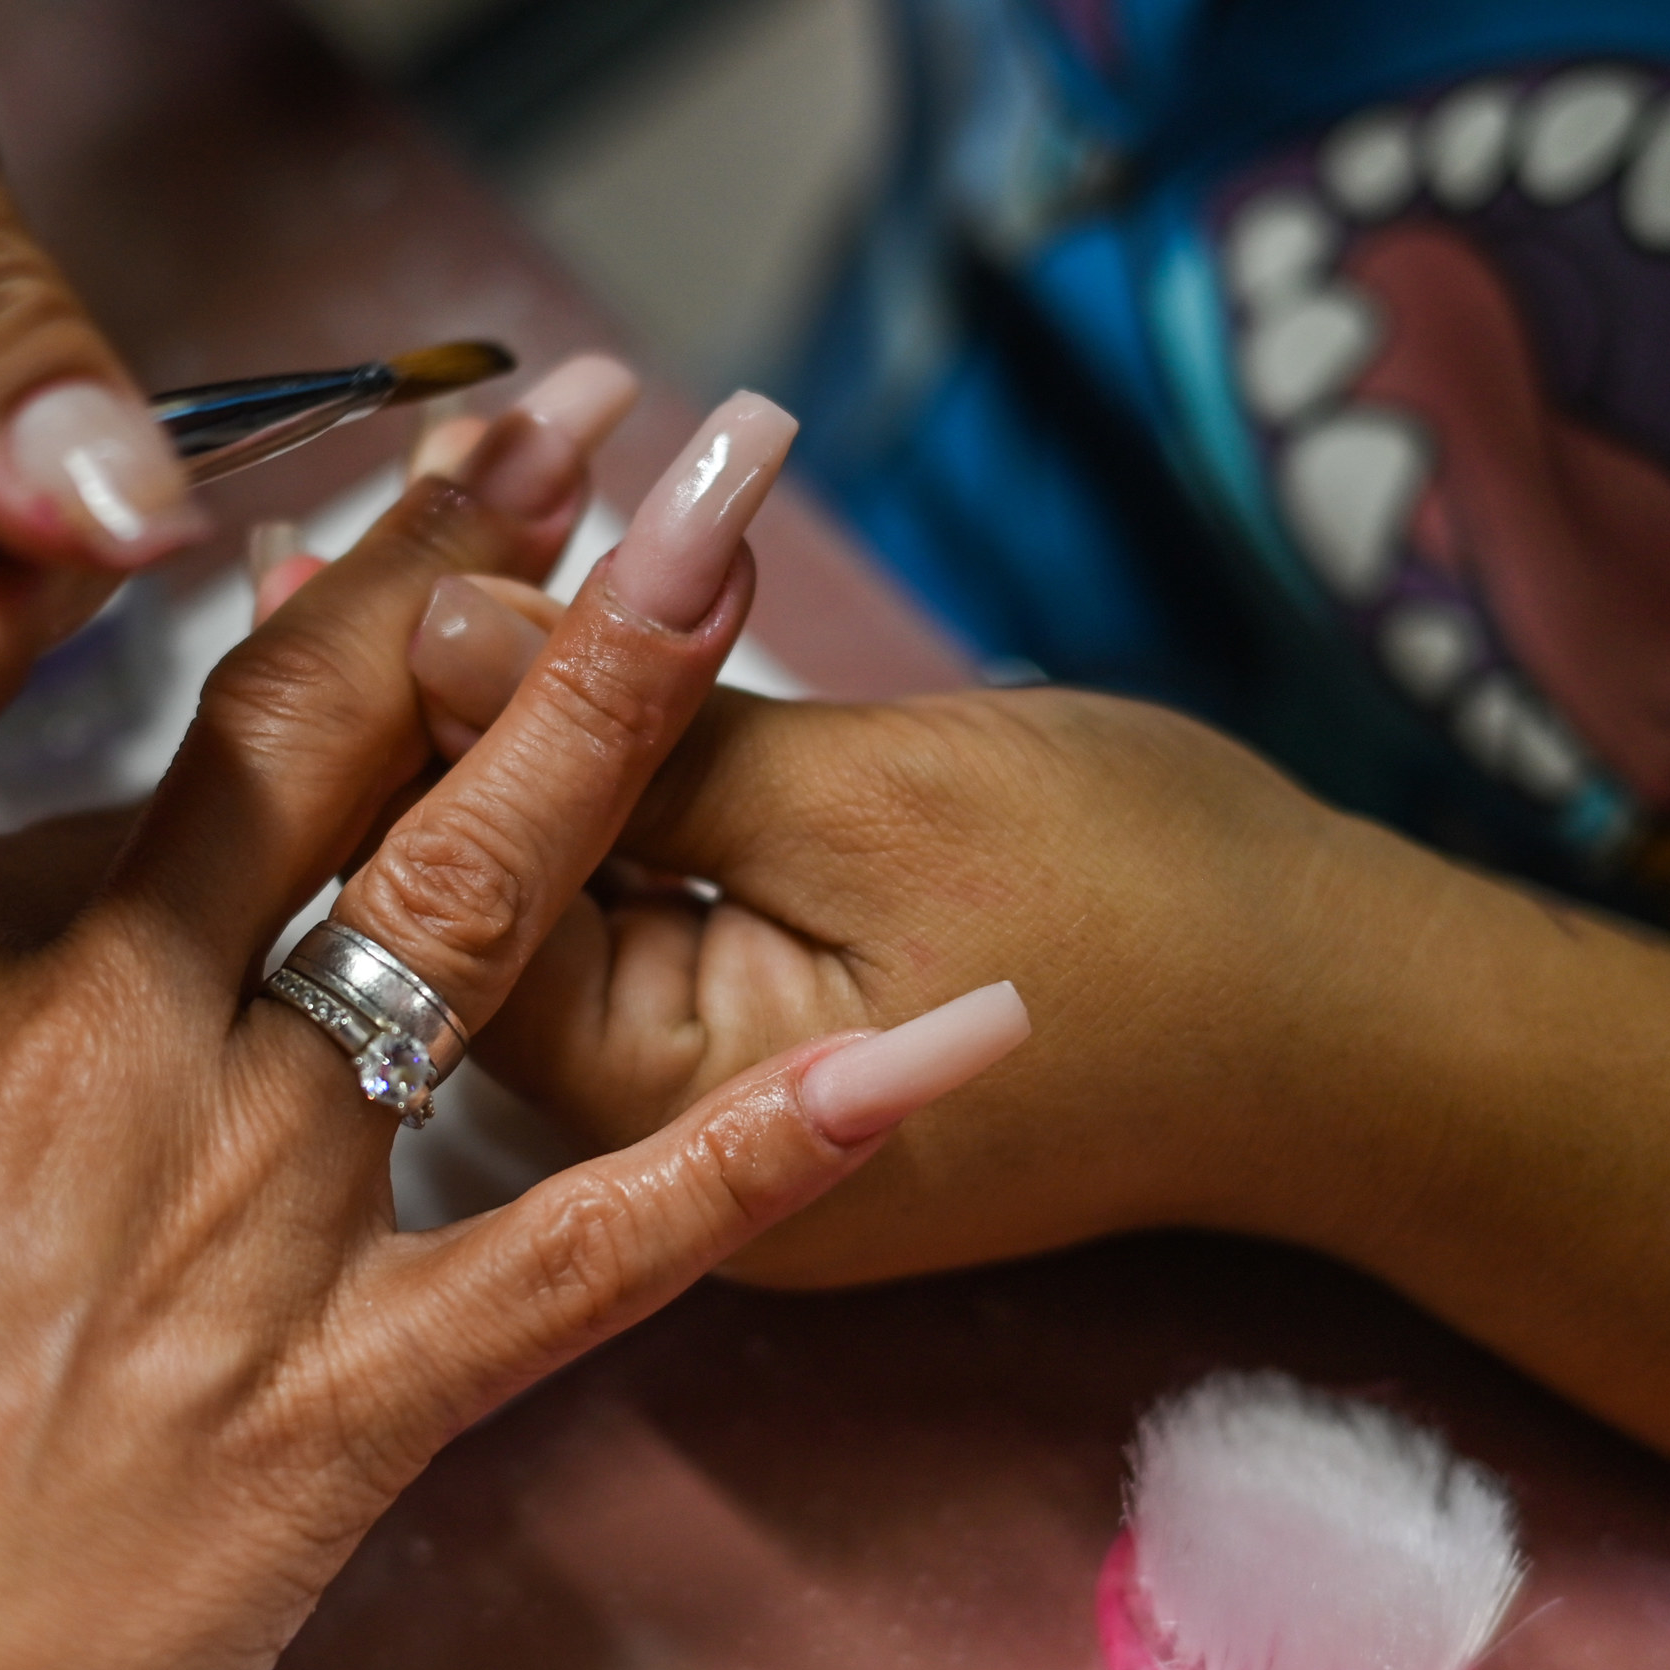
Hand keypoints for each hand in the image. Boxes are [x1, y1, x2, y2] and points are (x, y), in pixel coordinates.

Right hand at [0, 377, 1028, 1669]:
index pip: (163, 775)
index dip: (292, 636)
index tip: (389, 513)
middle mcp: (135, 1055)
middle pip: (334, 750)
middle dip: (477, 559)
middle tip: (607, 424)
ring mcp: (265, 1222)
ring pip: (477, 912)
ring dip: (617, 712)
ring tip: (734, 552)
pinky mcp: (358, 1401)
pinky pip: (593, 1256)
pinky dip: (773, 1153)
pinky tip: (933, 1051)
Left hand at [403, 578, 1669, 1669]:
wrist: (1349, 1030)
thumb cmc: (1156, 905)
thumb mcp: (889, 790)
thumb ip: (652, 724)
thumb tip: (430, 616)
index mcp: (663, 1115)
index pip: (454, 900)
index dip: (388, 712)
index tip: (319, 540)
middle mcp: (642, 1146)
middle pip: (469, 897)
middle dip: (420, 700)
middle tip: (329, 522)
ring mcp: (695, 1104)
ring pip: (544, 884)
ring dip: (496, 714)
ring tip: (411, 541)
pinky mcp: (747, 1040)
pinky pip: (622, 893)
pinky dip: (589, 763)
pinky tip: (535, 630)